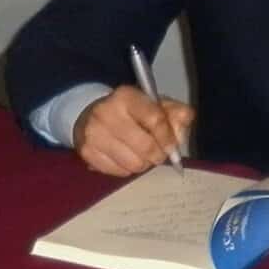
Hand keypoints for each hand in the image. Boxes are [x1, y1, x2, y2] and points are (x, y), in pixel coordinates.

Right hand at [73, 86, 192, 178]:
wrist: (90, 115)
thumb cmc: (130, 112)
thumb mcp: (154, 105)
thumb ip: (175, 114)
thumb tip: (181, 129)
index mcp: (126, 96)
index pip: (155, 119)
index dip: (168, 137)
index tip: (172, 147)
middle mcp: (106, 112)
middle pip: (146, 147)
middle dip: (157, 155)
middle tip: (157, 153)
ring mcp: (93, 133)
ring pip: (134, 164)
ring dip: (143, 164)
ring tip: (139, 154)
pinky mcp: (87, 152)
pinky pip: (119, 172)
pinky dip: (127, 169)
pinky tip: (124, 157)